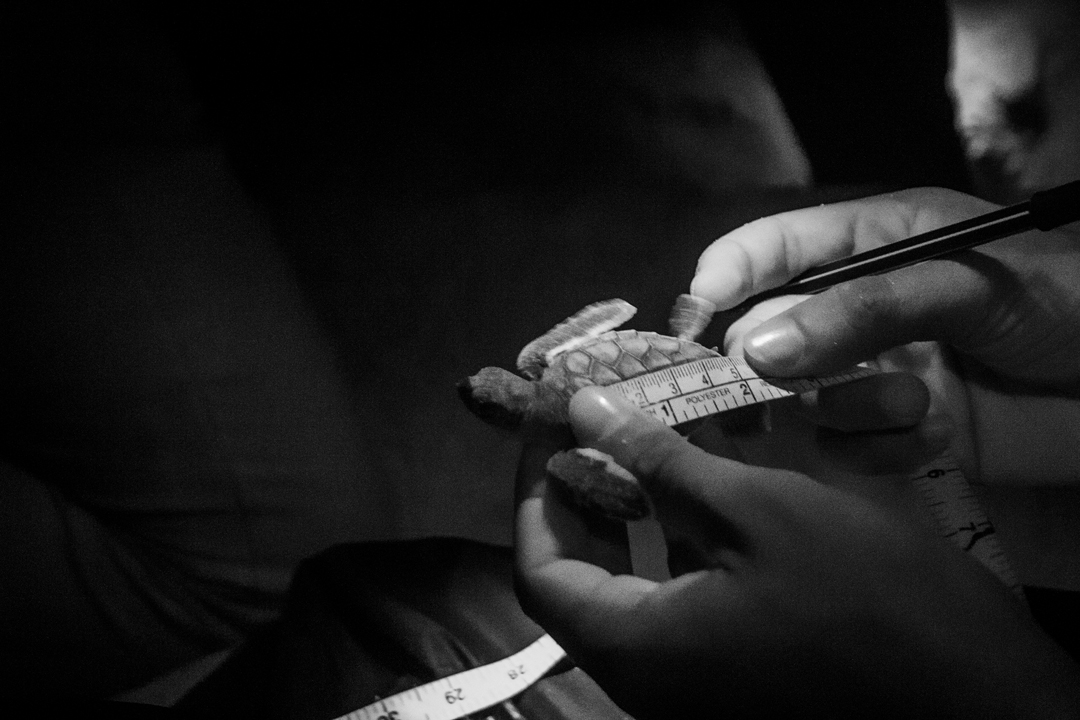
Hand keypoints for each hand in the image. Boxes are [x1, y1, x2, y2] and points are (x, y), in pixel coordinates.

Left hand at [515, 386, 1079, 718]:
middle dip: (579, 498)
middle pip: (578, 580)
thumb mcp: (760, 512)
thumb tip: (581, 413)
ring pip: (628, 592)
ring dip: (628, 518)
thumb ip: (661, 464)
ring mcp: (692, 689)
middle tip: (594, 429)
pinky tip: (704, 495)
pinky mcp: (732, 683)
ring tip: (644, 447)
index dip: (534, 490)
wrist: (982, 699)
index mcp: (636, 646)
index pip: (539, 567)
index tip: (550, 427)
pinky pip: (677, 609)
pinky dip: (675, 548)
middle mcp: (649, 680)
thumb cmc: (867, 598)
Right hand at [691, 187, 1079, 485]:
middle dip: (773, 365)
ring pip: (802, 402)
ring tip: (912, 403)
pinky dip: (882, 450)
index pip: (771, 247)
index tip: (698, 314)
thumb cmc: (1064, 300)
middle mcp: (857, 311)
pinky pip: (849, 451)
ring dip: (847, 409)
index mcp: (870, 244)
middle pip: (766, 335)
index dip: (726, 274)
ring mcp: (874, 375)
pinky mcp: (897, 436)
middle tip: (782, 389)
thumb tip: (756, 350)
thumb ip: (863, 308)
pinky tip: (934, 437)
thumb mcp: (966, 283)